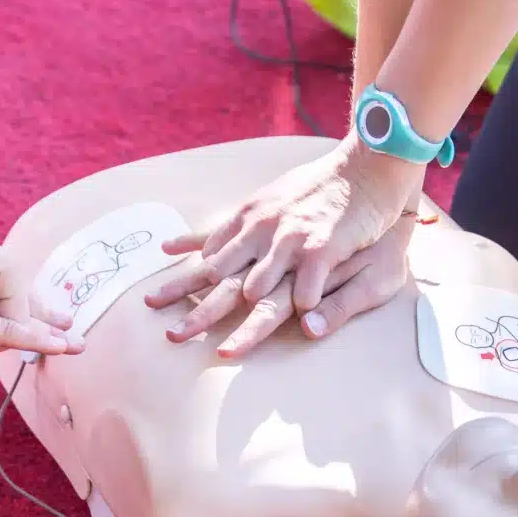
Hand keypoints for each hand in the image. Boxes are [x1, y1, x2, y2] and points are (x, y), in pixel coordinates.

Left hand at [145, 138, 424, 357]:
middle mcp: (262, 231)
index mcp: (247, 220)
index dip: (178, 284)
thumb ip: (222, 229)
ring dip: (247, 321)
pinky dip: (302, 305)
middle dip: (198, 311)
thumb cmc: (314, 189)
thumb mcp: (260, 202)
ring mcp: (290, 240)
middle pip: (222, 277)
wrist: (364, 168)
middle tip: (173, 336)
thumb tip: (174, 245)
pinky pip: (306, 287)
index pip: (205, 258)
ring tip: (229, 348)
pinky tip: (301, 324)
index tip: (153, 304)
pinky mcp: (322, 248)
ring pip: (259, 287)